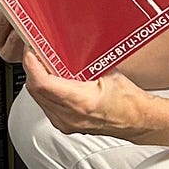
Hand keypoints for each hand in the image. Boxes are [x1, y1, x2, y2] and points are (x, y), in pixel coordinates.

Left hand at [21, 47, 162, 144]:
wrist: (138, 121)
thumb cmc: (129, 100)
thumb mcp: (108, 71)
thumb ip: (86, 59)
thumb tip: (69, 42)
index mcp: (82, 102)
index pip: (43, 83)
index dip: (32, 65)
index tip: (31, 50)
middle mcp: (70, 116)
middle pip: (35, 90)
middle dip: (32, 68)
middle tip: (35, 50)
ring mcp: (66, 123)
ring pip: (37, 98)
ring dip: (36, 79)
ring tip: (42, 62)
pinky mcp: (64, 125)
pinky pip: (44, 105)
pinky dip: (43, 90)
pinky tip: (50, 79)